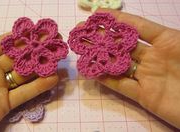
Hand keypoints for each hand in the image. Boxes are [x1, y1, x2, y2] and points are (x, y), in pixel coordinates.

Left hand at [0, 7, 57, 130]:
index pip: (6, 43)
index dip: (23, 36)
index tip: (40, 30)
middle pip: (20, 57)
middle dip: (38, 49)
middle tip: (57, 41)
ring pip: (25, 75)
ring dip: (42, 67)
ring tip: (59, 58)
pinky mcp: (4, 104)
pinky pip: (24, 94)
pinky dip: (39, 87)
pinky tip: (53, 78)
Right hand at [95, 9, 179, 128]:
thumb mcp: (179, 43)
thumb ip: (156, 33)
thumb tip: (129, 21)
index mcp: (165, 42)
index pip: (137, 27)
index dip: (118, 20)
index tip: (98, 15)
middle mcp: (153, 58)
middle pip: (122, 45)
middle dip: (102, 37)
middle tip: (82, 32)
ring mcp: (147, 77)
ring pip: (119, 65)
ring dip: (100, 58)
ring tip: (83, 50)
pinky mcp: (144, 96)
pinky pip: (122, 86)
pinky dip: (107, 79)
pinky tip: (93, 72)